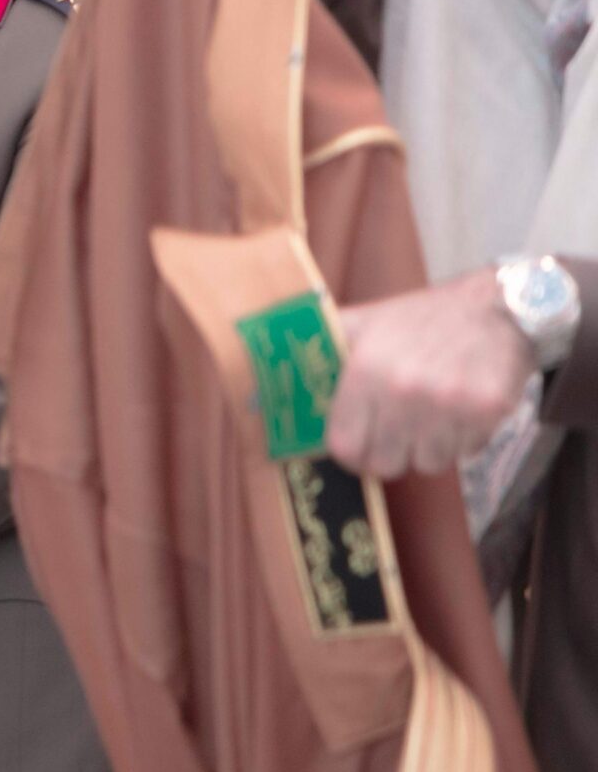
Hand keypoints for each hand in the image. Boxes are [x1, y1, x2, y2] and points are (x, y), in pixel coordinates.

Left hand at [330, 269, 537, 476]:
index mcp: (367, 370)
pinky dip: (463, 440)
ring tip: (434, 414)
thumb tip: (272, 378)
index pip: (345, 446)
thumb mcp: (366, 323)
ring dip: (430, 447)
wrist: (499, 307)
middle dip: (390, 453)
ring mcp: (450, 403)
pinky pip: (466, 452)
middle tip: (398, 432)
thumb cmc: (424, 318)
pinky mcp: (489, 411)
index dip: (351, 451)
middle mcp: (405, 389)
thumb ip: (324, 350)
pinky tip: (462, 409)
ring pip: (429, 464)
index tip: (360, 444)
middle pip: (386, 464)